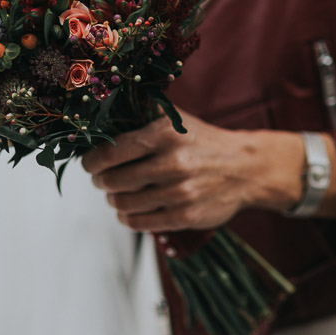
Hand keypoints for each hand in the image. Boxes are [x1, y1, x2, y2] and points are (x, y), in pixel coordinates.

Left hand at [80, 109, 305, 232]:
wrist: (246, 168)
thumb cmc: (202, 140)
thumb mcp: (175, 118)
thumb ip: (141, 112)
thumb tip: (99, 111)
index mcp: (165, 134)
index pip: (110, 152)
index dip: (92, 161)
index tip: (90, 164)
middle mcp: (173, 163)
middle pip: (113, 180)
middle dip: (101, 181)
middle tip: (102, 179)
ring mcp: (180, 192)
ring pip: (124, 203)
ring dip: (114, 200)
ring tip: (116, 194)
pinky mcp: (186, 216)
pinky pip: (141, 223)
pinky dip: (128, 218)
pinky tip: (128, 211)